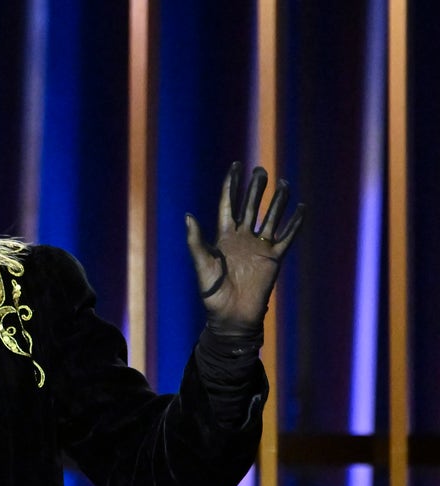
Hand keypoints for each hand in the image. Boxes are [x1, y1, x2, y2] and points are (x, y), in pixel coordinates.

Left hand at [186, 161, 304, 335]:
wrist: (231, 315)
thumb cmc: (212, 293)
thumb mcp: (201, 264)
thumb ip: (196, 241)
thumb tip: (188, 215)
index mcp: (223, 236)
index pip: (228, 204)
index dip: (231, 185)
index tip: (236, 166)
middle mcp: (242, 238)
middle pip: (251, 207)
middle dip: (255, 189)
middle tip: (261, 170)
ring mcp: (259, 247)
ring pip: (271, 218)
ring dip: (277, 202)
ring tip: (283, 183)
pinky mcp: (273, 259)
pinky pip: (287, 237)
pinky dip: (295, 223)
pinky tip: (301, 209)